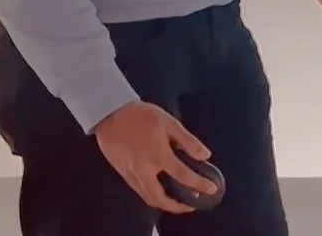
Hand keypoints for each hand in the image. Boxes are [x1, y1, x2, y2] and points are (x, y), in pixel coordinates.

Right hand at [92, 101, 213, 214]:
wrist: (110, 114)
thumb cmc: (141, 116)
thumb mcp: (169, 123)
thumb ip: (188, 141)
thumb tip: (205, 155)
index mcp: (158, 156)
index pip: (183, 175)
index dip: (199, 184)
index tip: (211, 189)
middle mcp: (143, 170)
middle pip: (161, 198)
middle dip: (178, 207)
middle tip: (191, 204)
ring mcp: (130, 174)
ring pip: (148, 198)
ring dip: (164, 204)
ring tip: (178, 201)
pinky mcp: (122, 174)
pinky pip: (139, 191)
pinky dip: (152, 196)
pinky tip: (160, 190)